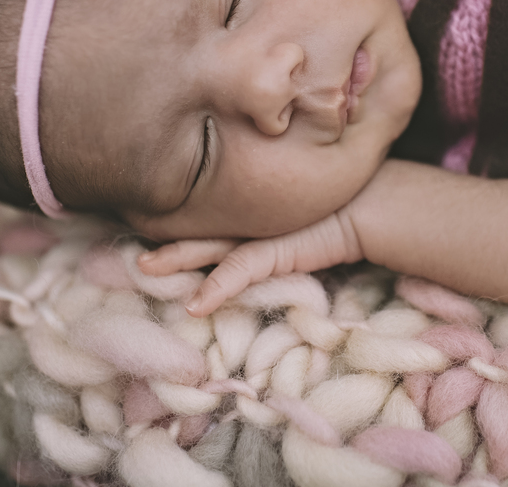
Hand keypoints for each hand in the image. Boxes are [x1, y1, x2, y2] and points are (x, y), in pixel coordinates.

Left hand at [136, 211, 363, 316]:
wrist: (377, 201)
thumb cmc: (344, 205)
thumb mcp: (301, 212)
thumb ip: (278, 215)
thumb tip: (263, 216)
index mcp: (251, 205)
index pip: (206, 211)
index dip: (177, 217)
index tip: (144, 217)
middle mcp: (250, 215)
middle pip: (196, 224)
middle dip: (163, 233)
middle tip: (130, 240)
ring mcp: (261, 230)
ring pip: (208, 245)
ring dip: (176, 259)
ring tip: (144, 269)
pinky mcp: (277, 249)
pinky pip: (240, 270)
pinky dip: (217, 288)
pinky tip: (196, 306)